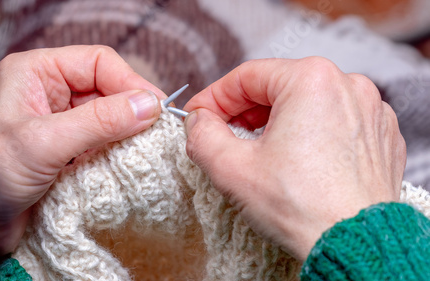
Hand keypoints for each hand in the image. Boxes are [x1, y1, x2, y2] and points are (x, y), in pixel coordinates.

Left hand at [0, 45, 165, 254]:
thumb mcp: (48, 141)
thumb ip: (100, 121)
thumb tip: (148, 106)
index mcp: (38, 72)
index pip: (98, 63)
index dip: (130, 81)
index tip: (155, 106)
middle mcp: (51, 91)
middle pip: (107, 89)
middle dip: (132, 108)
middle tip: (157, 129)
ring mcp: (62, 121)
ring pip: (109, 116)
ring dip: (128, 131)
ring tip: (147, 145)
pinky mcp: (70, 147)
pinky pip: (104, 140)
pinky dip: (119, 149)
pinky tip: (128, 159)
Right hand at [183, 57, 405, 260]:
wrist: (355, 246)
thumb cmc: (301, 207)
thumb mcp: (231, 169)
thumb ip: (201, 135)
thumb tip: (198, 122)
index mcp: (311, 79)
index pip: (246, 77)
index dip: (214, 97)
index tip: (197, 117)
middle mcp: (347, 85)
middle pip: (277, 88)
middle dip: (243, 112)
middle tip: (222, 137)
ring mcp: (370, 110)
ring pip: (306, 104)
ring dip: (275, 123)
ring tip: (257, 152)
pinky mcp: (380, 136)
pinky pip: (333, 123)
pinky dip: (308, 134)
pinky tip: (295, 161)